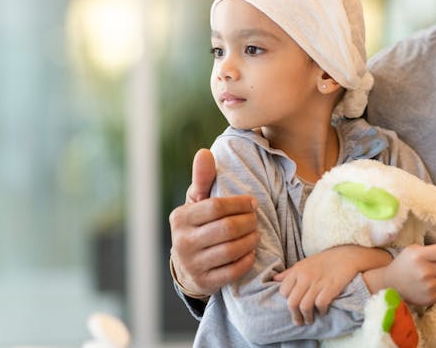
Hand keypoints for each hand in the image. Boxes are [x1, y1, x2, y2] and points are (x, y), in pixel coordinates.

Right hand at [169, 149, 259, 295]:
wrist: (187, 265)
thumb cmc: (197, 224)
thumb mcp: (196, 201)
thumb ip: (203, 178)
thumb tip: (204, 152)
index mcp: (180, 218)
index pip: (215, 207)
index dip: (239, 203)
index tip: (252, 202)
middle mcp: (182, 242)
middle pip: (226, 228)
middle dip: (247, 222)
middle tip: (255, 219)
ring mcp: (193, 264)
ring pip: (231, 250)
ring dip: (250, 240)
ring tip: (255, 233)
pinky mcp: (205, 282)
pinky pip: (233, 271)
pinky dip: (247, 260)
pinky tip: (251, 252)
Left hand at [273, 246, 391, 325]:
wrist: (346, 255)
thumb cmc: (324, 260)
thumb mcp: (304, 263)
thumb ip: (289, 273)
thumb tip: (274, 279)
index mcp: (297, 270)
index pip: (283, 291)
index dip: (287, 301)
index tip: (293, 306)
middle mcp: (305, 276)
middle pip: (292, 302)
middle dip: (295, 315)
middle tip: (298, 321)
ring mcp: (318, 282)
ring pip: (305, 306)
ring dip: (307, 317)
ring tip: (309, 320)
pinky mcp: (331, 287)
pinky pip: (320, 305)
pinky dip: (321, 311)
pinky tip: (323, 312)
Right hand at [364, 243, 435, 306]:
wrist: (390, 284)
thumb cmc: (404, 264)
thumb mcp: (411, 250)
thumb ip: (429, 249)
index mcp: (419, 256)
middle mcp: (425, 271)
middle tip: (433, 268)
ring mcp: (428, 286)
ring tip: (431, 278)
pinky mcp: (430, 298)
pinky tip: (430, 286)